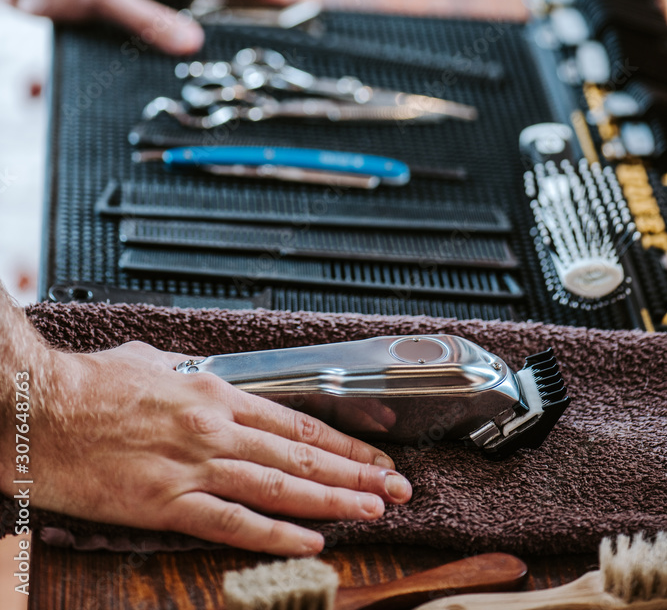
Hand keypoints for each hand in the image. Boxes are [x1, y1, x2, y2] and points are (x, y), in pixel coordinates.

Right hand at [12, 341, 410, 554]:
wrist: (41, 408)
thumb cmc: (90, 384)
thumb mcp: (152, 361)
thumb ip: (190, 374)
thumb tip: (207, 376)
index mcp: (214, 392)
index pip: (296, 421)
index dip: (342, 441)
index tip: (375, 453)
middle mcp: (215, 427)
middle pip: (301, 454)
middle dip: (356, 472)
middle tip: (397, 487)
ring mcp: (194, 466)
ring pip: (281, 486)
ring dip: (332, 502)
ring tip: (373, 511)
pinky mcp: (166, 503)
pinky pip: (233, 522)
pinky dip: (275, 535)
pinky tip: (309, 543)